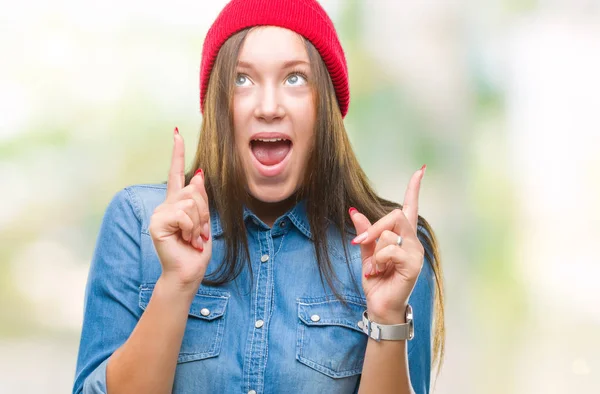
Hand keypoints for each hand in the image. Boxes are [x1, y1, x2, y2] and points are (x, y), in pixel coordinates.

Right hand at [149, 127, 211, 294]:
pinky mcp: (157, 222)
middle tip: (198, 233)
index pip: (176, 173)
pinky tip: (186, 241)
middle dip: (204, 213)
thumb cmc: (196, 250)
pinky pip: (184, 214)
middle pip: (194, 191)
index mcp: (177, 203)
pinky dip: (191, 229)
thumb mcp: (204, 220)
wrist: (188, 272)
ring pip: (191, 202)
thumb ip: (200, 199)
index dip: (177, 153)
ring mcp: (160, 213)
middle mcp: (166, 205)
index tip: (177, 132)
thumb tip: (199, 175)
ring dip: (199, 223)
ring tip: (192, 238)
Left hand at [349, 166, 425, 323]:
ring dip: (374, 252)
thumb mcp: (367, 253)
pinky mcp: (413, 264)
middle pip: (395, 215)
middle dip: (373, 228)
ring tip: (374, 268)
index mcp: (403, 236)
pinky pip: (390, 249)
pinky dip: (378, 260)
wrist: (380, 306)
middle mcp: (413, 241)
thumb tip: (354, 210)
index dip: (414, 188)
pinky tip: (378, 272)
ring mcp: (415, 252)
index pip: (410, 207)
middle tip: (360, 243)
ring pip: (389, 234)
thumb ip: (365, 233)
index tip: (420, 170)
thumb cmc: (376, 280)